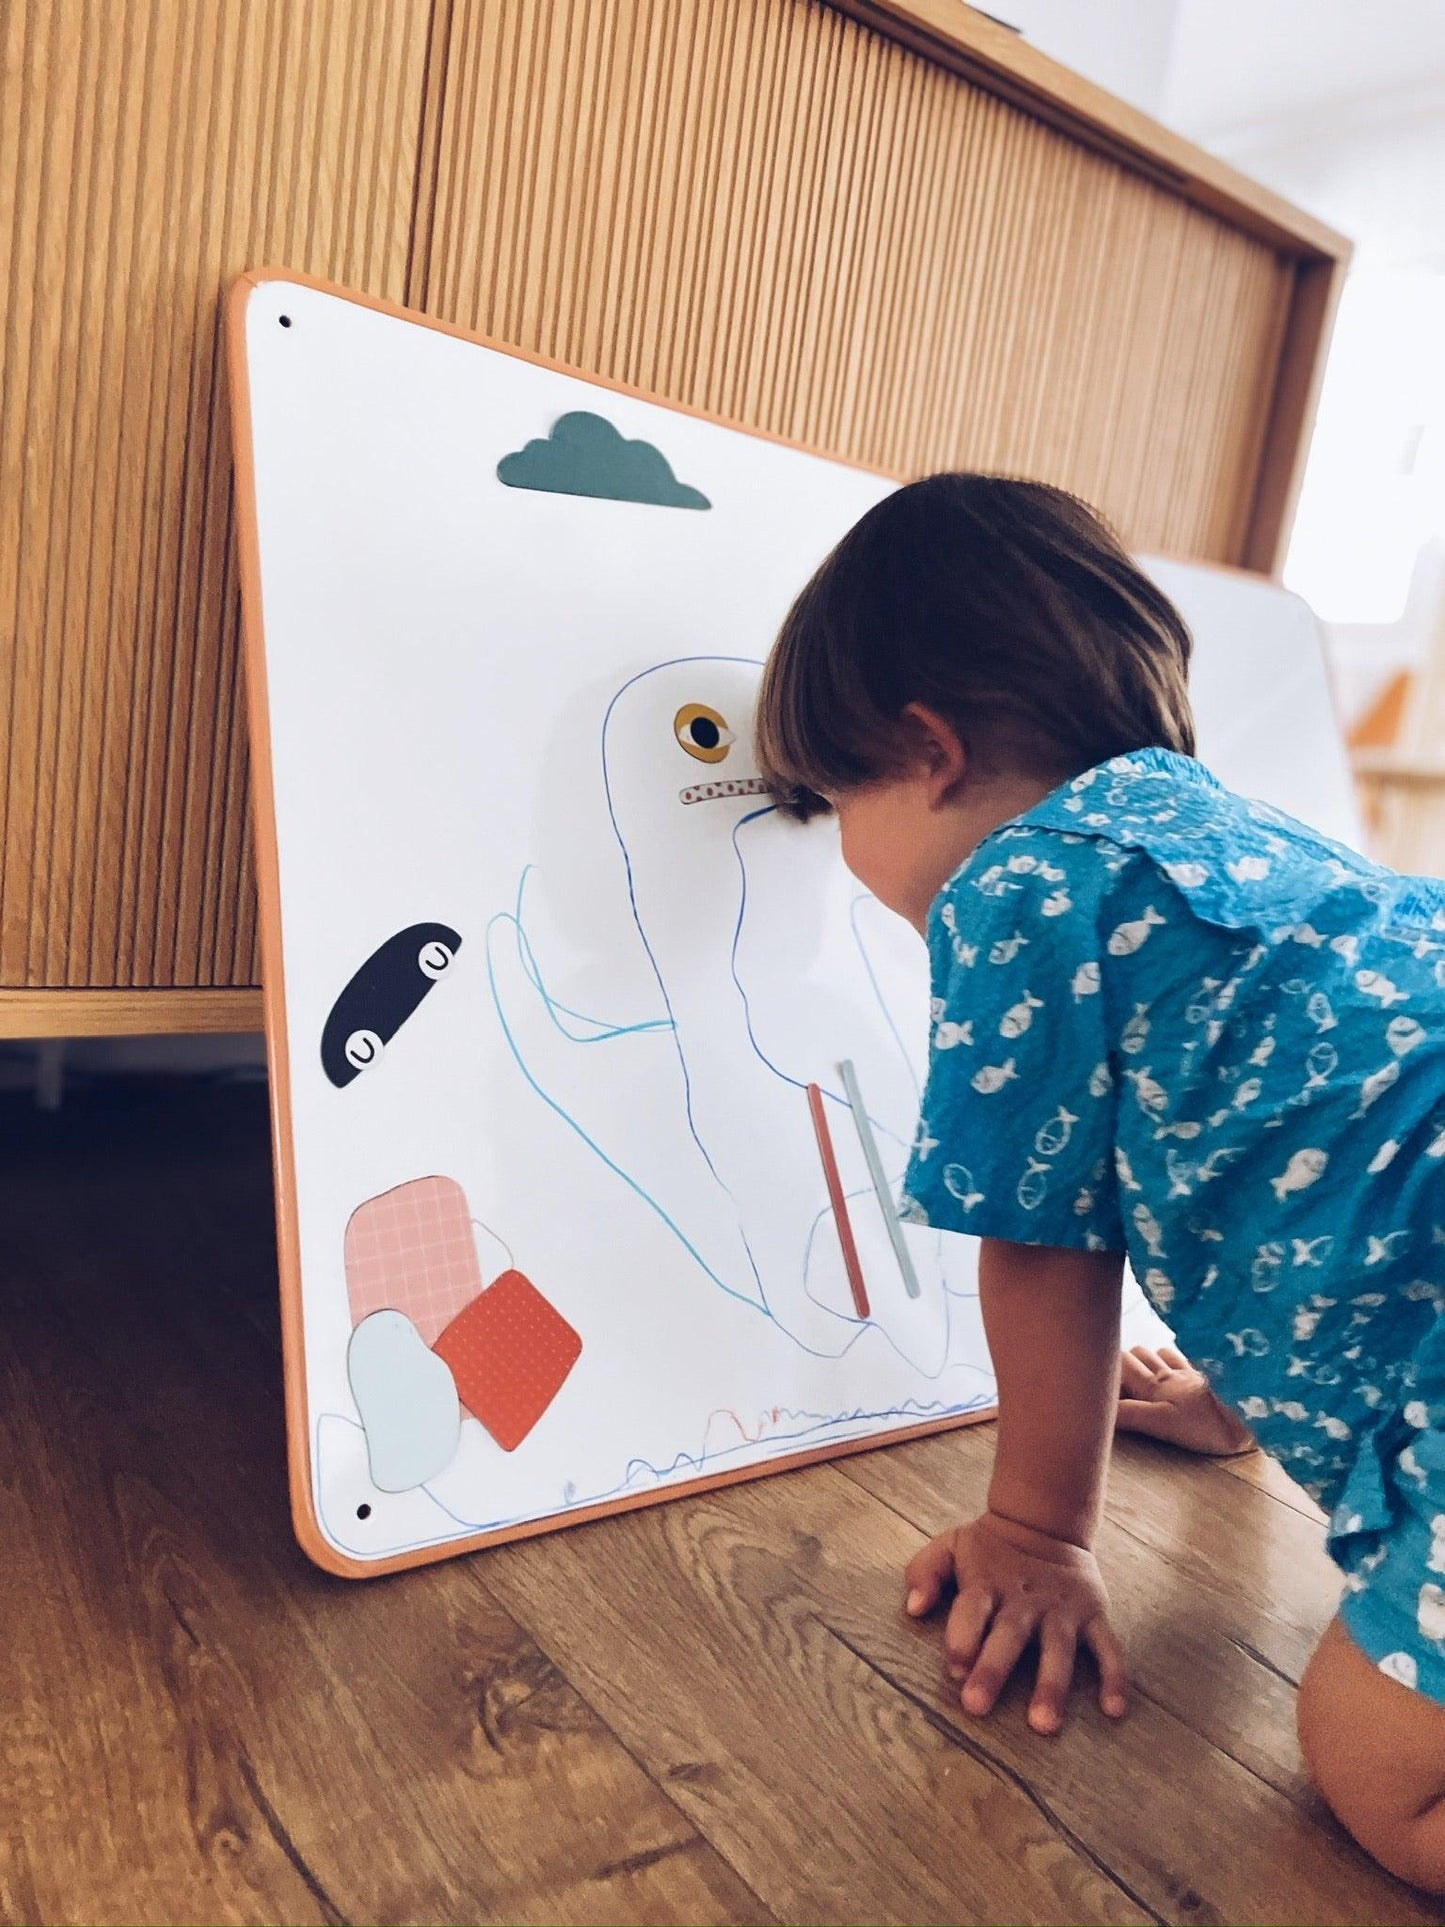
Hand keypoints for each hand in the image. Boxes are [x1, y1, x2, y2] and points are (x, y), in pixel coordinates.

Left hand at [904, 1510, 1127, 1733]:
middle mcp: (1025, 1598)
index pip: (971, 1608)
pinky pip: (1108, 1645)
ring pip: (1058, 1647)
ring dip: (1052, 1684)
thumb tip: (913, 1607)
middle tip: (977, 1706)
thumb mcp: (951, 1545)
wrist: (1045, 1520)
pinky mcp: (1093, 1613)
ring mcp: (1062, 1608)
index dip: (962, 1636)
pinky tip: (1114, 1709)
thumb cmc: (989, 1548)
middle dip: (993, 1669)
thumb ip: (925, 1571)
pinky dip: (1114, 1675)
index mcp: (987, 1583)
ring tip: (1044, 1724)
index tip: (955, 1668)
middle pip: (1009, 1634)